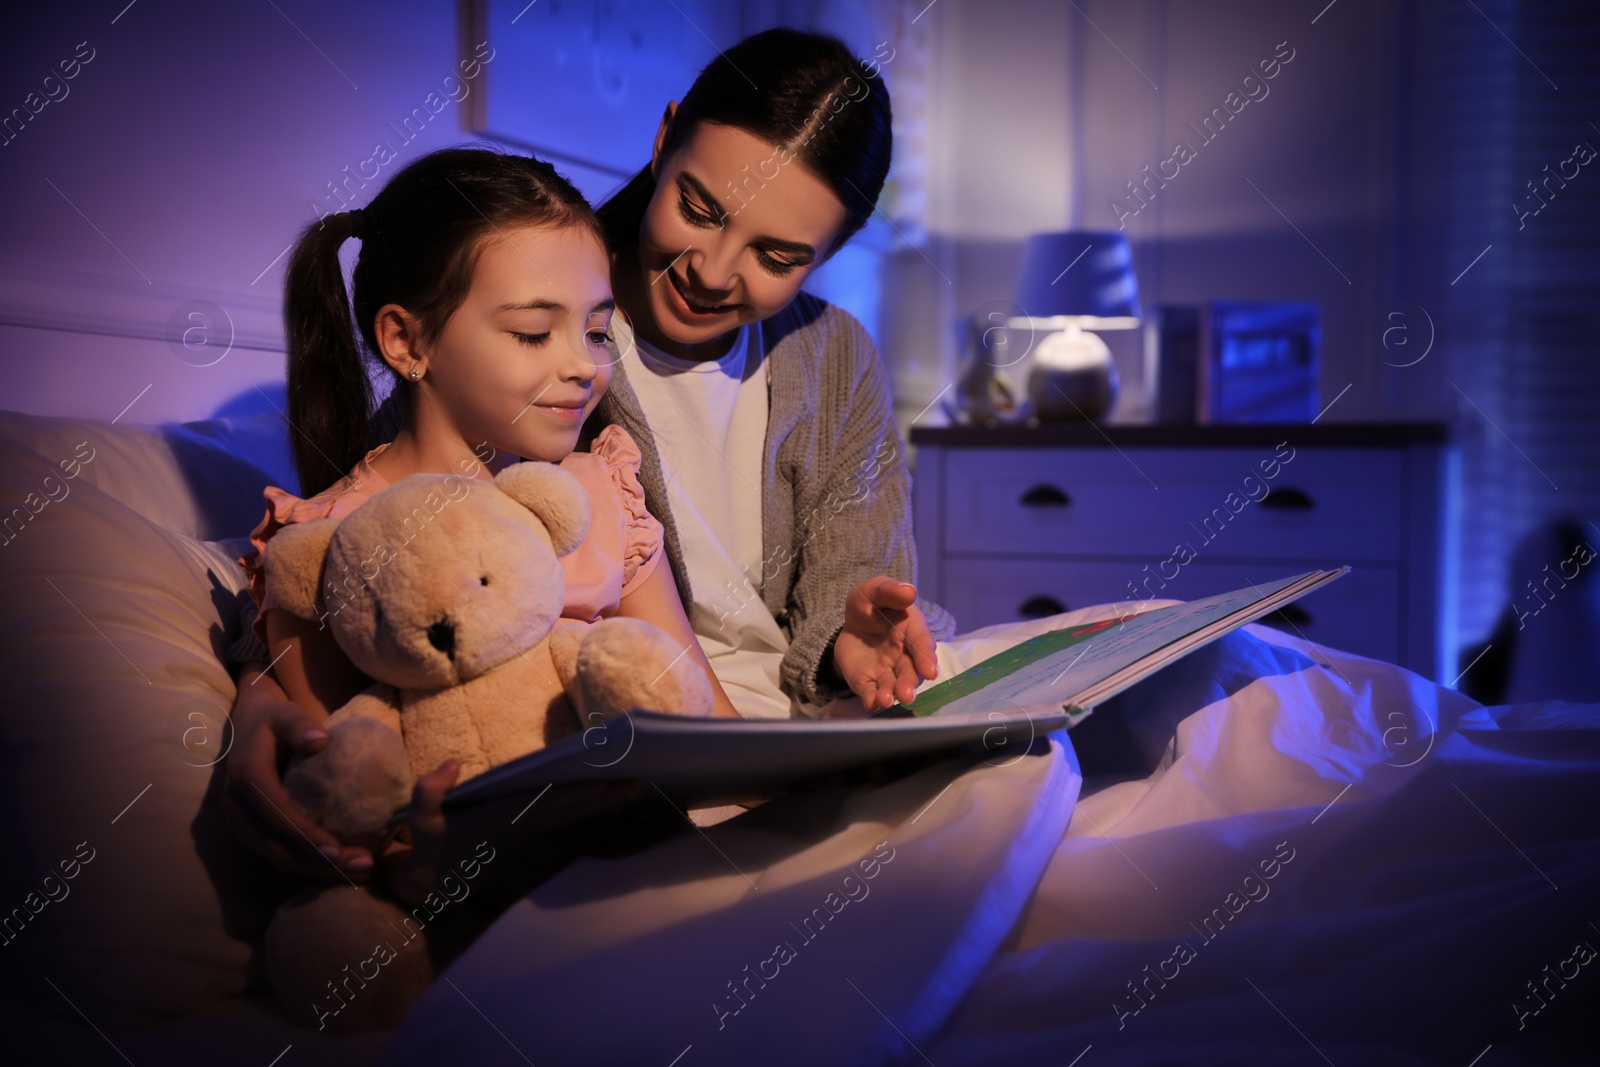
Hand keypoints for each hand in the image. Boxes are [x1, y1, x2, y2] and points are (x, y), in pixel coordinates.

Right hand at [221, 666, 372, 880]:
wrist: (245, 727)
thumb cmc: (275, 719)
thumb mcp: (286, 713)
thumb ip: (300, 725)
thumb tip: (321, 740)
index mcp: (246, 777)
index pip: (277, 814)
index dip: (305, 836)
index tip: (338, 850)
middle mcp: (236, 806)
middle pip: (277, 846)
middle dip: (318, 864)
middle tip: (363, 868)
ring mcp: (239, 823)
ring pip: (277, 857)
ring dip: (317, 871)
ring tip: (360, 874)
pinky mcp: (248, 831)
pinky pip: (277, 854)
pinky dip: (308, 865)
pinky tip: (342, 867)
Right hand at [377, 770, 645, 906]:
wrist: (430, 888)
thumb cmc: (426, 849)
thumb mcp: (420, 819)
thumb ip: (429, 790)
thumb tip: (452, 763)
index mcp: (503, 821)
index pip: (548, 805)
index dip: (577, 795)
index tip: (605, 785)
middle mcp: (522, 827)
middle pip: (572, 809)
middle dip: (605, 797)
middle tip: (639, 784)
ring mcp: (526, 831)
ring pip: (573, 814)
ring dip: (603, 802)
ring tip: (634, 790)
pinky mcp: (526, 832)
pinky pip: (564, 816)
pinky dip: (586, 806)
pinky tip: (606, 799)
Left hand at [832, 576, 939, 711]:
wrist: (852, 620)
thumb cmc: (871, 602)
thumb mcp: (874, 590)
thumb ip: (889, 591)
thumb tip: (909, 591)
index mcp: (911, 629)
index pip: (921, 643)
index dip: (926, 657)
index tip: (930, 671)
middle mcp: (904, 654)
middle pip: (910, 670)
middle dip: (908, 682)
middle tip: (906, 694)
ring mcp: (887, 670)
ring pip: (893, 685)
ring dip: (892, 694)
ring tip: (886, 700)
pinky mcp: (869, 681)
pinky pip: (872, 692)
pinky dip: (872, 699)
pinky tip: (871, 704)